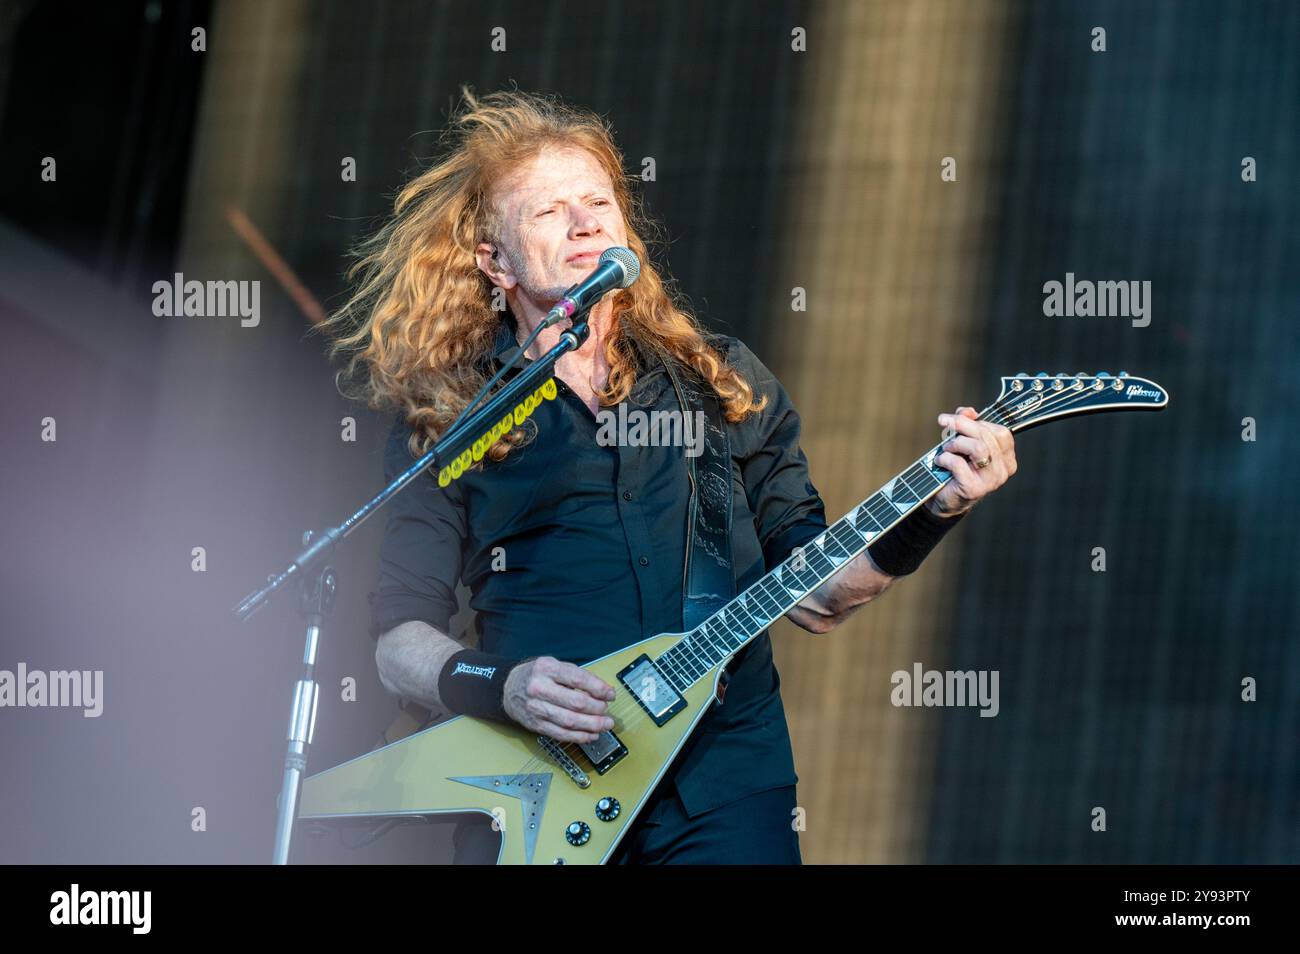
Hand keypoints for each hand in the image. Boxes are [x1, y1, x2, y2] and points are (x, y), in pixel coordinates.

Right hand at [502, 656, 616, 743]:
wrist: (508, 689)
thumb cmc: (536, 676)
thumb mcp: (554, 666)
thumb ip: (577, 676)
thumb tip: (603, 691)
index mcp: (546, 669)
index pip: (578, 679)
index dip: (598, 688)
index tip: (610, 694)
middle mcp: (539, 688)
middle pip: (576, 703)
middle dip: (597, 709)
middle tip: (607, 711)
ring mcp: (536, 708)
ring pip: (570, 721)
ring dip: (592, 725)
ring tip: (605, 725)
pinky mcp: (536, 725)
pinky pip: (561, 734)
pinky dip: (579, 737)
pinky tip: (591, 735)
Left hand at [928, 406, 1016, 516]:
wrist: (945, 498)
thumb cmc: (955, 468)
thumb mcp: (963, 442)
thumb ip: (968, 424)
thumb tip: (968, 411)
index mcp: (1007, 458)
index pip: (1001, 432)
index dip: (978, 421)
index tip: (957, 417)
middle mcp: (1003, 470)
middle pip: (987, 437)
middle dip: (962, 425)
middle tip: (944, 423)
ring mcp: (991, 481)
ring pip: (978, 448)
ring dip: (957, 443)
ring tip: (946, 448)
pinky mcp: (974, 489)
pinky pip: (959, 463)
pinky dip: (945, 458)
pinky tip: (940, 461)